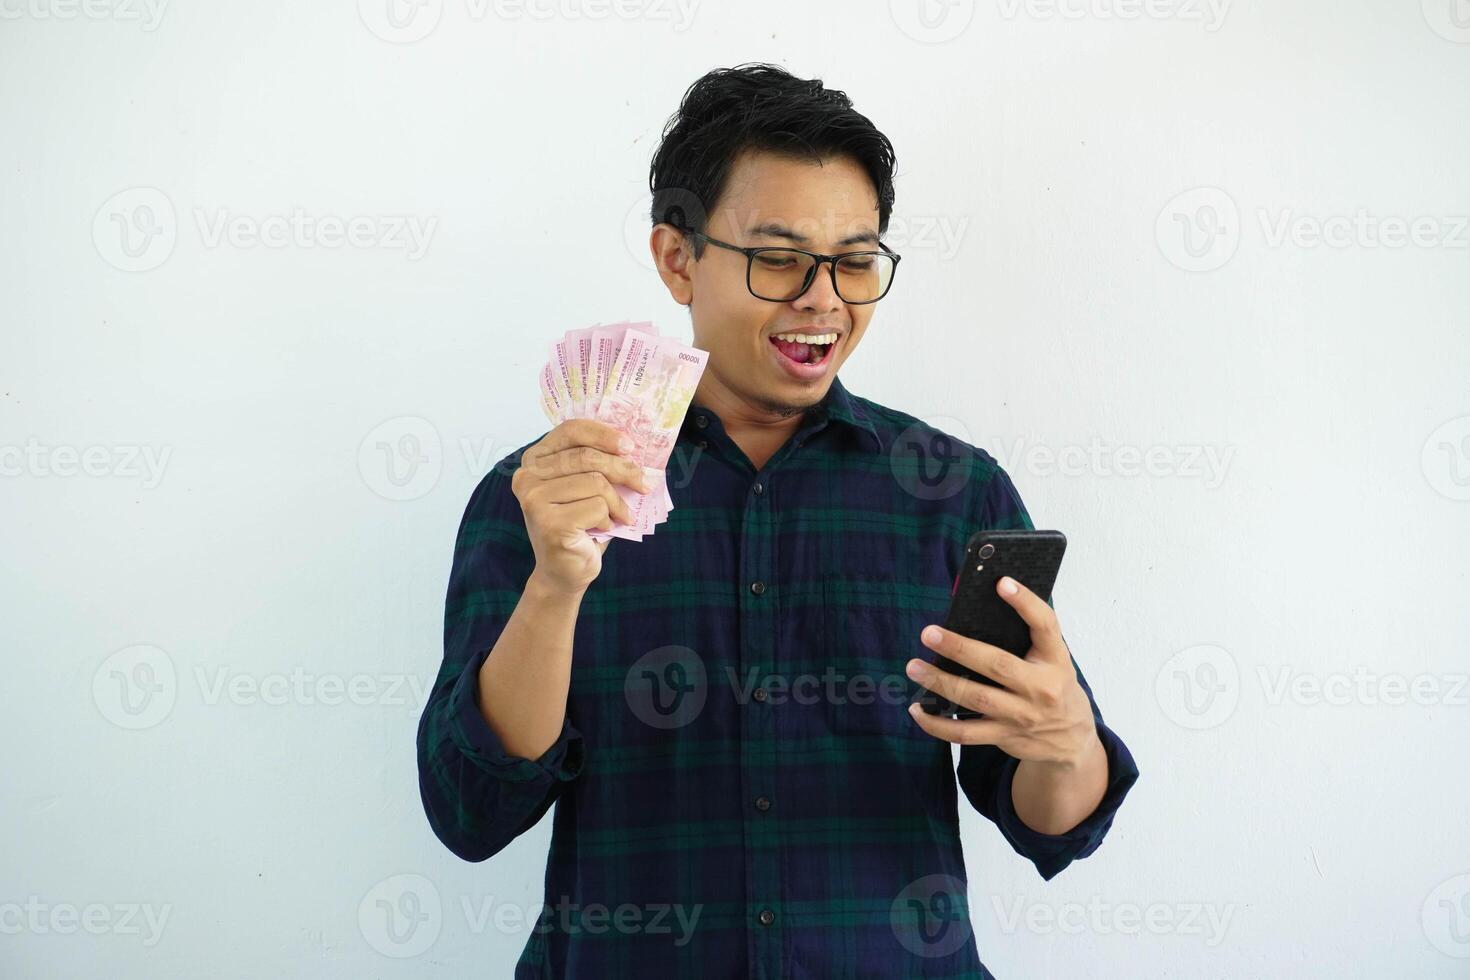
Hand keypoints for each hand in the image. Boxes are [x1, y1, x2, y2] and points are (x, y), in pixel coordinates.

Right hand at [511, 419, 651, 594]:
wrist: (564, 572)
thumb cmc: (580, 525)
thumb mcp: (586, 486)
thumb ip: (598, 463)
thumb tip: (634, 447)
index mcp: (534, 460)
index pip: (571, 430)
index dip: (604, 434)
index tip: (630, 446)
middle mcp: (527, 476)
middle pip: (587, 457)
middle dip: (624, 469)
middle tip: (644, 484)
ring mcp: (534, 500)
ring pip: (596, 482)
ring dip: (618, 502)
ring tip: (621, 515)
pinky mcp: (549, 523)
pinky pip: (597, 507)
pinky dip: (609, 519)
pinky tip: (601, 530)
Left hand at [904, 576, 1101, 768]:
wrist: (1074, 742)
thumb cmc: (1056, 688)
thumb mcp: (1054, 661)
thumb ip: (1027, 638)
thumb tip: (981, 607)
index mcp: (1055, 660)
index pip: (1045, 625)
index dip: (1025, 603)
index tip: (1001, 583)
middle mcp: (1041, 688)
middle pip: (998, 665)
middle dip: (960, 649)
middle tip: (929, 633)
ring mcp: (1022, 715)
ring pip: (975, 699)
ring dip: (940, 683)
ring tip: (914, 667)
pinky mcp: (1005, 737)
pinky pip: (964, 735)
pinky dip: (936, 724)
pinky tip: (917, 709)